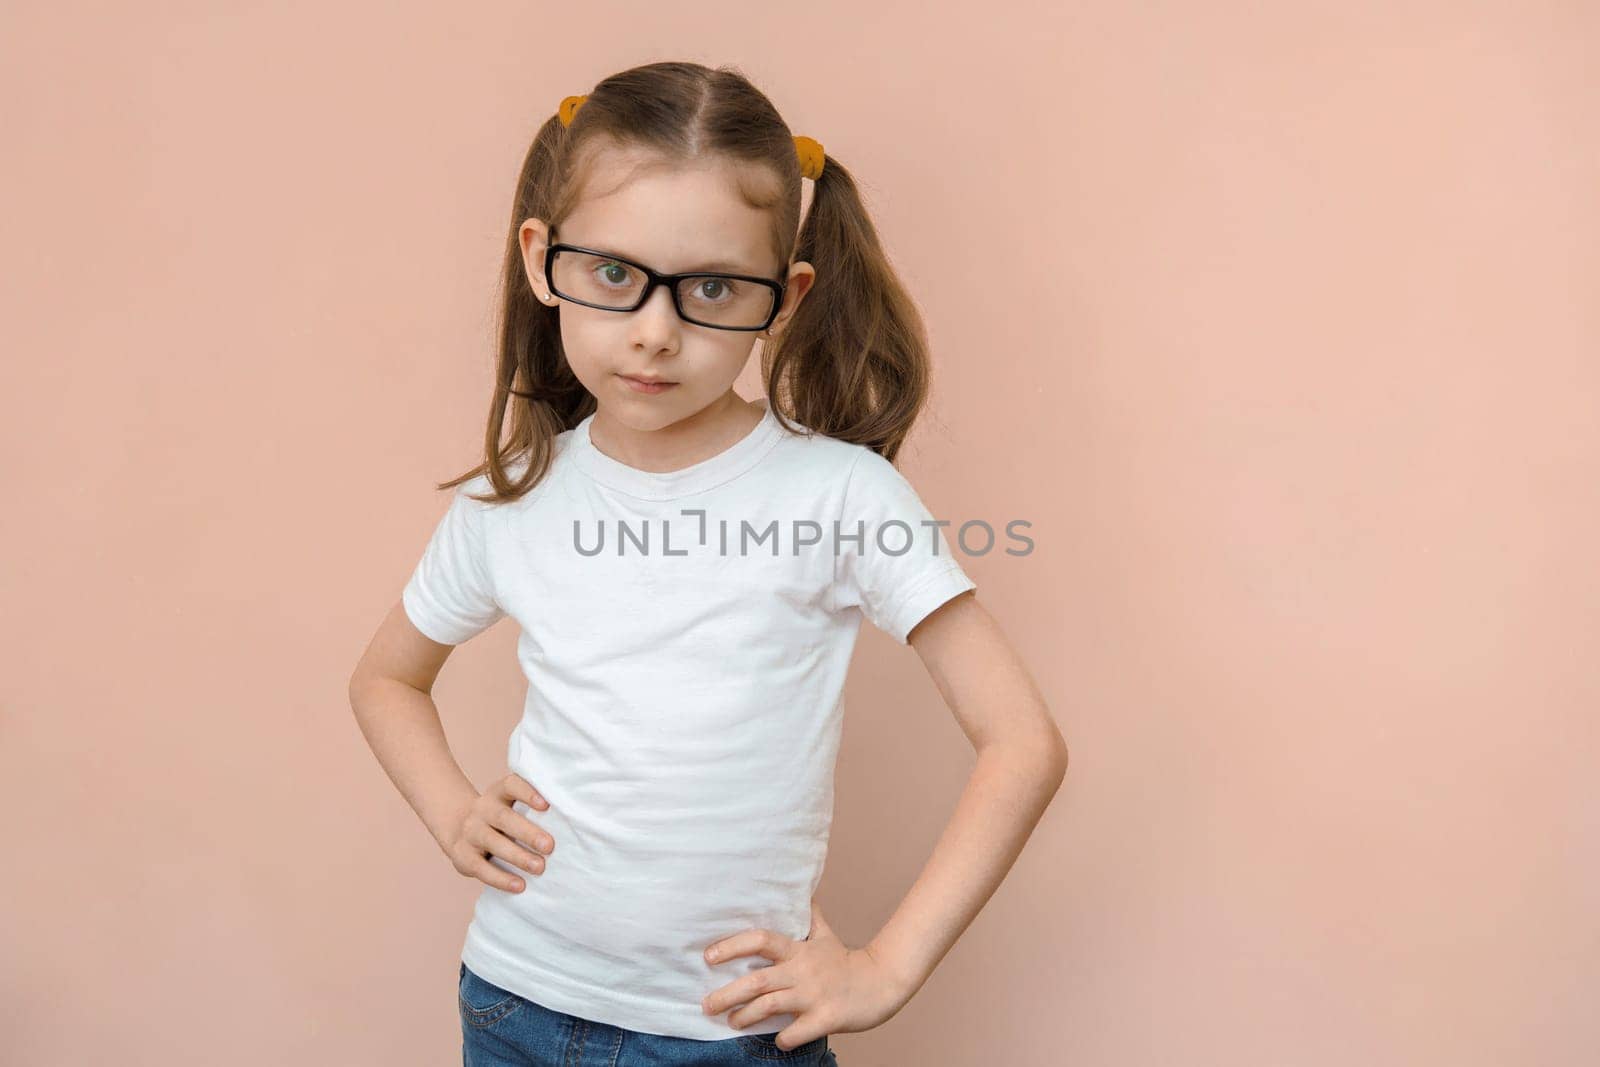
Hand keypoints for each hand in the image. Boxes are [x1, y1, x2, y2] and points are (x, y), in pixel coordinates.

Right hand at [439, 773, 555, 892]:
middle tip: (550, 846)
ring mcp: (470, 832)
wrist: (459, 828)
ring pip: (493, 842)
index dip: (528, 793)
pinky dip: (501, 878)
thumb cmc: (501, 818)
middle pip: (503, 817)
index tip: (546, 805)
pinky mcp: (462, 855)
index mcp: (498, 793)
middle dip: (528, 832)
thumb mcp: (511, 804)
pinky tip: (520, 885)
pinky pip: (481, 868)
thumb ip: (535, 808)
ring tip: (539, 867)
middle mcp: (482, 809)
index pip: (511, 785)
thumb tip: (573, 820)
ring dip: (517, 856)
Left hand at [700, 899, 909, 1048]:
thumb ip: (810, 917)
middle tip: (706, 1004)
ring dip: (746, 1017)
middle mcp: (803, 971)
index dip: (732, 946)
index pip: (760, 940)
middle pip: (757, 980)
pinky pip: (796, 1032)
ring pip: (770, 1005)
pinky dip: (782, 1039)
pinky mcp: (826, 1018)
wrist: (882, 982)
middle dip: (727, 994)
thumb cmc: (847, 961)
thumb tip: (802, 892)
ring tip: (731, 1022)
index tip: (709, 956)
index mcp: (799, 951)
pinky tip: (775, 1042)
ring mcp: (814, 995)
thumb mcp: (826, 935)